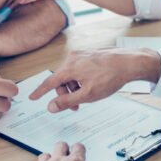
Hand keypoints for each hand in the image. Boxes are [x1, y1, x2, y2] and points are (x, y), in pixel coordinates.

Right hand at [29, 48, 160, 112]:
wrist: (129, 62)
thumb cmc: (110, 77)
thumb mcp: (88, 95)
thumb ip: (67, 101)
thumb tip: (50, 107)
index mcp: (69, 67)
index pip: (49, 82)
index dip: (40, 91)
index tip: (32, 97)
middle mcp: (72, 57)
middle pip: (61, 80)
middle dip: (66, 94)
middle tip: (76, 107)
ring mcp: (81, 54)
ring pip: (70, 75)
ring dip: (74, 87)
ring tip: (88, 95)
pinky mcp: (89, 53)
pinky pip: (78, 68)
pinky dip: (80, 79)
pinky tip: (92, 84)